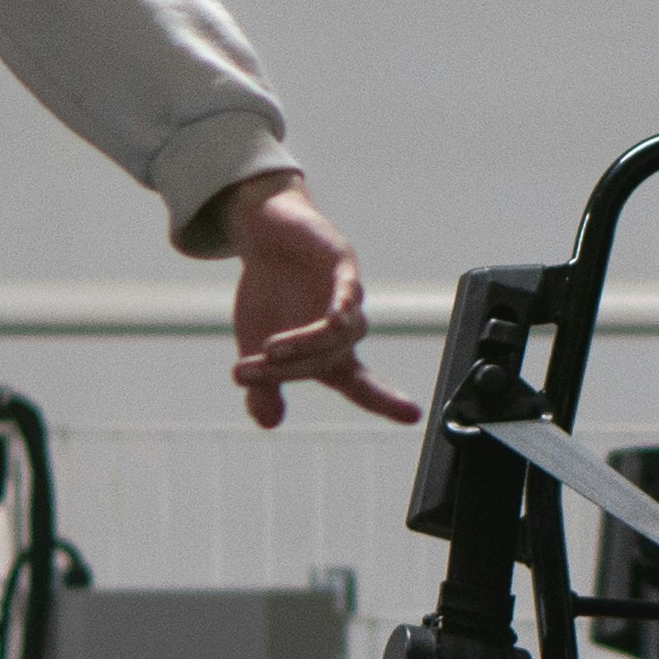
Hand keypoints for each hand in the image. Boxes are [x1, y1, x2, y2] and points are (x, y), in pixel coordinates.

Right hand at [214, 171, 420, 430]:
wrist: (266, 234)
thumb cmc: (269, 294)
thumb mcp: (255, 345)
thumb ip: (263, 387)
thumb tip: (269, 425)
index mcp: (331, 353)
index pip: (363, 386)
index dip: (386, 402)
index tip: (413, 416)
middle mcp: (346, 328)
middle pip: (329, 361)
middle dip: (288, 371)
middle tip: (245, 373)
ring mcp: (347, 294)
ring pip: (337, 332)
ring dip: (304, 344)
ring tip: (267, 348)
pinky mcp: (342, 263)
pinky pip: (349, 288)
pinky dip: (345, 304)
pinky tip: (335, 317)